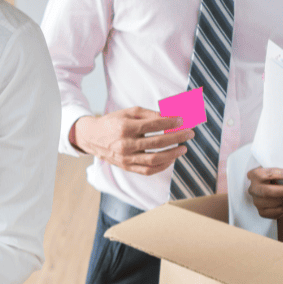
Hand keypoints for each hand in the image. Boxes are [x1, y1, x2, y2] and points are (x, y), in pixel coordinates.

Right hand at [73, 108, 193, 174]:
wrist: (93, 137)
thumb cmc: (113, 122)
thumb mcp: (129, 112)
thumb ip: (149, 114)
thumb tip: (170, 117)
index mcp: (125, 127)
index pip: (153, 125)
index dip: (170, 122)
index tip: (182, 120)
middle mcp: (125, 144)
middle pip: (157, 142)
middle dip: (177, 137)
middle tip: (189, 134)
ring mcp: (126, 158)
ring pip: (154, 159)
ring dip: (173, 154)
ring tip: (183, 148)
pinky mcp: (127, 167)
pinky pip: (148, 170)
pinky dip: (162, 166)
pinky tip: (171, 159)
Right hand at [247, 167, 282, 218]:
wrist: (270, 193)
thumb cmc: (275, 180)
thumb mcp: (275, 173)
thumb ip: (282, 173)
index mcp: (255, 175)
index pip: (268, 174)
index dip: (281, 174)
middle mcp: (253, 188)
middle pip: (268, 192)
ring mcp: (256, 201)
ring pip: (276, 202)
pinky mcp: (262, 211)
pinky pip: (278, 211)